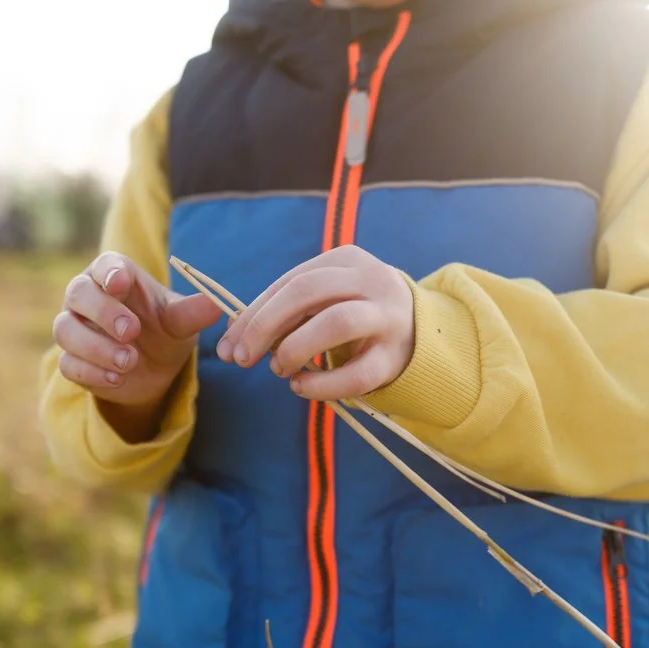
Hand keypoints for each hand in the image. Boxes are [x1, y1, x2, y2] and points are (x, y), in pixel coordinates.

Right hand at [53, 252, 222, 438]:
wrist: (154, 370)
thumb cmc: (164, 330)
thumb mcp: (181, 322)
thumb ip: (193, 313)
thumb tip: (218, 304)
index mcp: (114, 275)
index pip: (104, 265)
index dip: (109, 273)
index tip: (121, 283)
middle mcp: (87, 297)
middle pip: (77, 293)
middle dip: (103, 312)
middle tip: (131, 331)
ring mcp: (75, 328)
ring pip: (66, 330)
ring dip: (96, 347)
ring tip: (130, 361)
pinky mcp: (72, 360)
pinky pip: (68, 364)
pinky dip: (92, 372)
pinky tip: (117, 379)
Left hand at [215, 245, 413, 401]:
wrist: (420, 333)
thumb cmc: (355, 316)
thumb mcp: (323, 302)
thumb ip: (285, 311)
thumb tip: (232, 334)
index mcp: (345, 259)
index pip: (289, 282)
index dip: (253, 314)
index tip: (228, 344)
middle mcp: (370, 279)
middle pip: (307, 292)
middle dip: (265, 326)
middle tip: (242, 358)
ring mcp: (387, 315)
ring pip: (337, 322)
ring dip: (296, 348)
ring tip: (278, 369)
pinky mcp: (396, 355)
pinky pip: (358, 373)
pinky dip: (322, 384)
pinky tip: (300, 388)